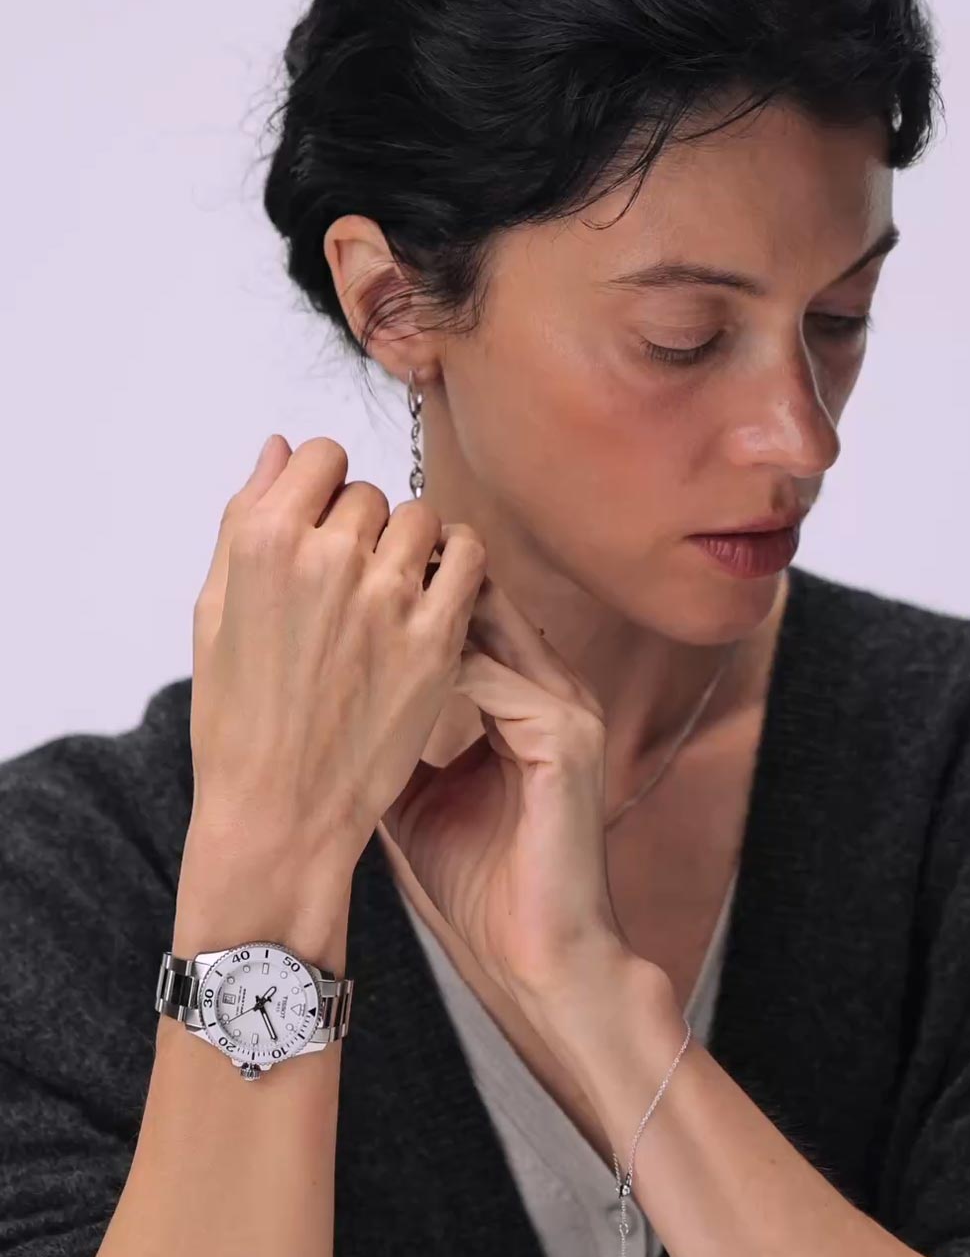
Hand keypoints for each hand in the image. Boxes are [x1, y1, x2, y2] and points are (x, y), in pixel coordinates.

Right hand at [188, 435, 486, 877]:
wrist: (280, 809)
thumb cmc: (237, 717)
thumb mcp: (214, 610)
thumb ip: (245, 518)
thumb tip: (280, 447)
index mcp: (263, 541)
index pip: (320, 456)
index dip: (324, 489)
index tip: (326, 528)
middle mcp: (326, 557)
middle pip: (371, 493)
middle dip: (364, 527)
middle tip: (353, 583)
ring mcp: (387, 597)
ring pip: (422, 519)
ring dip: (411, 547)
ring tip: (393, 595)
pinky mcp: (436, 638)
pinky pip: (469, 558)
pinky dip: (459, 566)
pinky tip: (437, 598)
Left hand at [378, 577, 634, 1010]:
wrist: (536, 957)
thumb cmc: (480, 884)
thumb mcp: (416, 793)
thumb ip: (392, 735)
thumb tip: (326, 699)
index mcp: (528, 701)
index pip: (470, 615)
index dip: (407, 592)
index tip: (338, 582)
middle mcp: (556, 692)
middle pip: (482, 600)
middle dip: (410, 581)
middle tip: (340, 564)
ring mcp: (568, 710)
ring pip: (490, 623)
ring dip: (417, 608)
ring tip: (350, 600)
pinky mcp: (566, 739)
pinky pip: (494, 678)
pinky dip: (435, 665)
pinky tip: (377, 666)